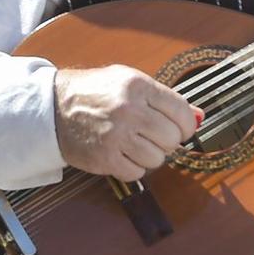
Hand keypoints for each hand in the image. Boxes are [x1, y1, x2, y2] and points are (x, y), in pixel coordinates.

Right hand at [54, 64, 199, 181]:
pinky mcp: (105, 158)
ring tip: (136, 144)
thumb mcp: (129, 81)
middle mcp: (128, 110)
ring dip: (151, 155)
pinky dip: (134, 167)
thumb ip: (164, 98)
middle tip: (154, 135)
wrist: (54, 106)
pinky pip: (137, 173)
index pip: (182, 112)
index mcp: (137, 86)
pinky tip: (123, 154)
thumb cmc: (96, 91)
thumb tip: (198, 117)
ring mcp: (116, 136)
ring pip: (158, 158)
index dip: (187, 125)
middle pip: (172, 138)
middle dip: (167, 140)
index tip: (182, 129)